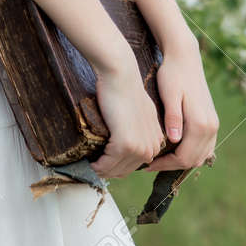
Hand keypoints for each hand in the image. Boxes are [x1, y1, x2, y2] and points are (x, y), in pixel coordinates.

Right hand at [89, 57, 164, 180]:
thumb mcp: (142, 112)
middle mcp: (151, 147)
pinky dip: (97, 165)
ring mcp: (139, 147)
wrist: (121, 75)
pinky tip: (89, 162)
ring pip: (115, 169)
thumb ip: (142, 129)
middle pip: (125, 170)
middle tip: (92, 166)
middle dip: (108, 170)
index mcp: (156, 141)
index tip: (102, 163)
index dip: (117, 166)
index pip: (135, 165)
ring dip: (101, 169)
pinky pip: (107, 163)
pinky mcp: (125, 144)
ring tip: (88, 165)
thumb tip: (130, 137)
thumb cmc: (127, 89)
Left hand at [141, 42, 218, 171]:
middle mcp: (211, 127)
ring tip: (160, 158)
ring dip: (182, 161)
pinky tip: (174, 148)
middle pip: (193, 160)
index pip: (184, 158)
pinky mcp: (211, 120)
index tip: (147, 164)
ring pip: (200, 156)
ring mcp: (213, 124)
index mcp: (201, 123)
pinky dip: (190, 152)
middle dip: (172, 166)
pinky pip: (204, 146)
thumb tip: (175, 141)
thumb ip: (173, 118)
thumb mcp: (169, 95)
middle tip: (151, 164)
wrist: (185, 58)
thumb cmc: (173, 75)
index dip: (164, 165)